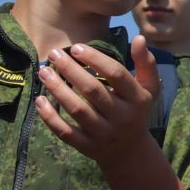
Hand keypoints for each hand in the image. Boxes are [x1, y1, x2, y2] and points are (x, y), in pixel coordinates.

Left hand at [35, 37, 158, 165]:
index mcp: (138, 99)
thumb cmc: (136, 111)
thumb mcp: (148, 88)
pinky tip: (40, 100)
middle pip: (93, 91)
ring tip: (44, 71)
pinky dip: (50, 117)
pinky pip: (66, 132)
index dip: (95, 59)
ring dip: (57, 89)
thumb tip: (139, 38)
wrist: (130, 152)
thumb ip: (146, 63)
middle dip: (70, 70)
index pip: (116, 75)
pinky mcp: (88, 147)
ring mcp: (104, 134)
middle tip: (54, 54)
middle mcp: (123, 117)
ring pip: (77, 110)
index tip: (76, 48)